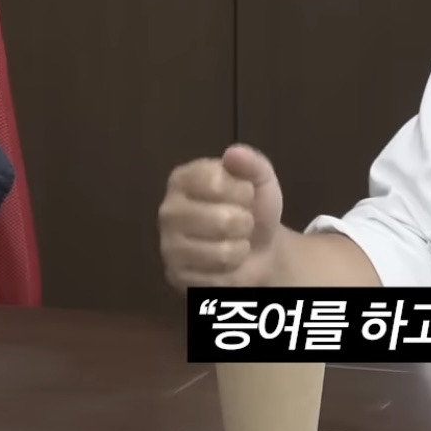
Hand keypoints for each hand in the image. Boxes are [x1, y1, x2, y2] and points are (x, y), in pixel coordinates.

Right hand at [158, 144, 285, 289]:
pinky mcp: (177, 276)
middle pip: (222, 220)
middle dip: (245, 223)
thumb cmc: (253, 209)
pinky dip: (232, 272)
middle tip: (242, 222)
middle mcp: (168, 211)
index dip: (243, 190)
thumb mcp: (261, 181)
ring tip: (235, 242)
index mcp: (183, 179)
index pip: (216, 182)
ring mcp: (169, 246)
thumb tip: (233, 153)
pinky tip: (226, 264)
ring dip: (241, 248)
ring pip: (222, 252)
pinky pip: (217, 278)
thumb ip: (252, 163)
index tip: (245, 194)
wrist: (258, 249)